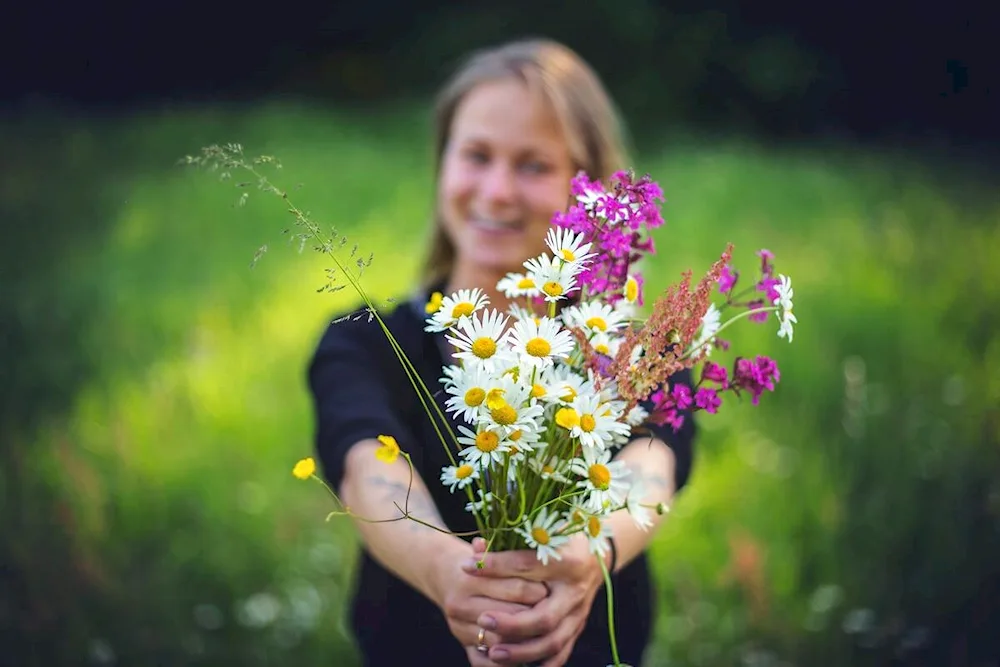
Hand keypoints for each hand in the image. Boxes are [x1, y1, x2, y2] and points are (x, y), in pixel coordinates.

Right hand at [433, 538, 549, 660]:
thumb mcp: (492, 551)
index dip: (538, 591)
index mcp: (469, 579)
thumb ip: (512, 554)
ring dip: (525, 640)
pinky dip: (508, 662)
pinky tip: (529, 653)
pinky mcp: (463, 646)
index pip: (515, 589)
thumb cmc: (477, 558)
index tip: (553, 589)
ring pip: (501, 642)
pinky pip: (486, 662)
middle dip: (535, 615)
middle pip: (509, 617)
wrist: (443, 573)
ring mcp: (459, 628)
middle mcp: (459, 605)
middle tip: (556, 612)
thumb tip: (543, 550)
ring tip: (547, 632)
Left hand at [462, 535, 605, 665]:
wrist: (596, 555)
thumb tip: (476, 547)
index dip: (494, 565)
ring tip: (493, 652)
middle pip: (544, 617)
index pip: (526, 565)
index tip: (466, 567)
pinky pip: (561, 653)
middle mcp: (575, 590)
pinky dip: (540, 664)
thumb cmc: (564, 539)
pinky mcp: (577, 627)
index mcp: (567, 560)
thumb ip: (511, 541)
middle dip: (511, 624)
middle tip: (482, 619)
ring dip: (521, 651)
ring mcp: (578, 613)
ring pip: (552, 641)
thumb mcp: (542, 533)